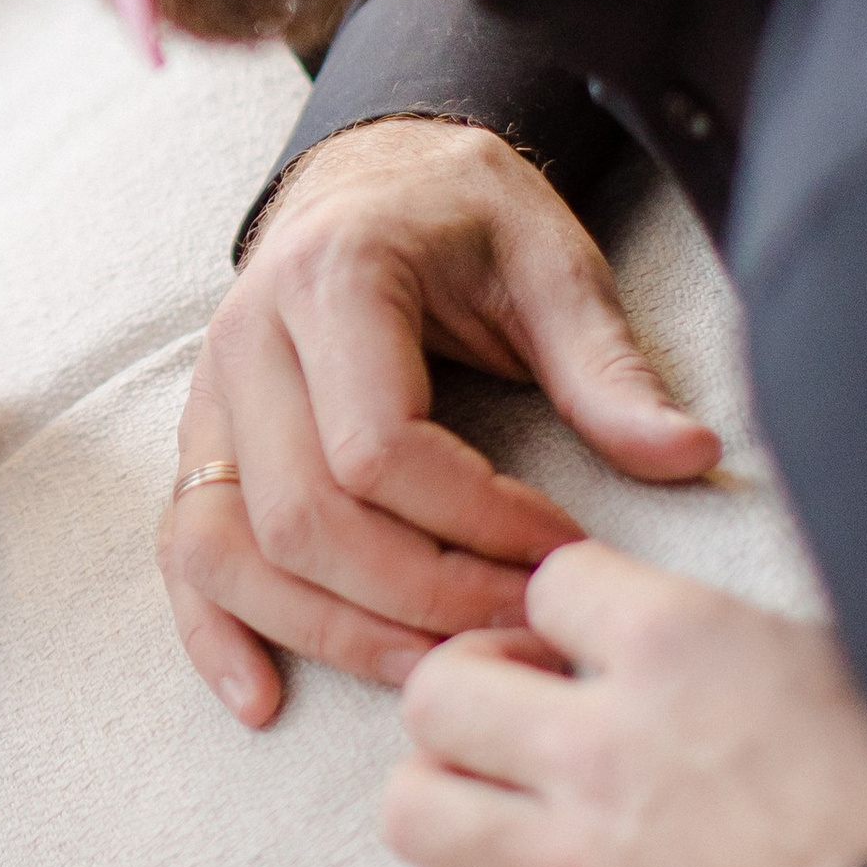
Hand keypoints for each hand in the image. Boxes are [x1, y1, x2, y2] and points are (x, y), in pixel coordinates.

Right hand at [162, 120, 719, 729]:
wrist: (375, 172)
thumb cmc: (466, 215)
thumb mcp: (552, 263)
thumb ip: (606, 366)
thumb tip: (685, 456)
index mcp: (335, 277)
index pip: (376, 449)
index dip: (475, 525)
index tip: (563, 551)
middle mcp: (249, 336)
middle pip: (302, 515)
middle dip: (415, 597)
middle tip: (516, 627)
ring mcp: (210, 392)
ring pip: (231, 546)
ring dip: (331, 631)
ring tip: (435, 672)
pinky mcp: (200, 438)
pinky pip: (181, 547)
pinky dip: (213, 629)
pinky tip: (262, 694)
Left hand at [380, 542, 866, 866]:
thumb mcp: (837, 668)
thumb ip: (737, 634)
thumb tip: (692, 616)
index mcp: (676, 647)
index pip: (548, 583)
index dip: (558, 610)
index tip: (570, 641)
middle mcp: (601, 747)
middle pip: (440, 691)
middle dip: (460, 696)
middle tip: (499, 720)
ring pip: (417, 812)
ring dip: (434, 806)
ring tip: (467, 811)